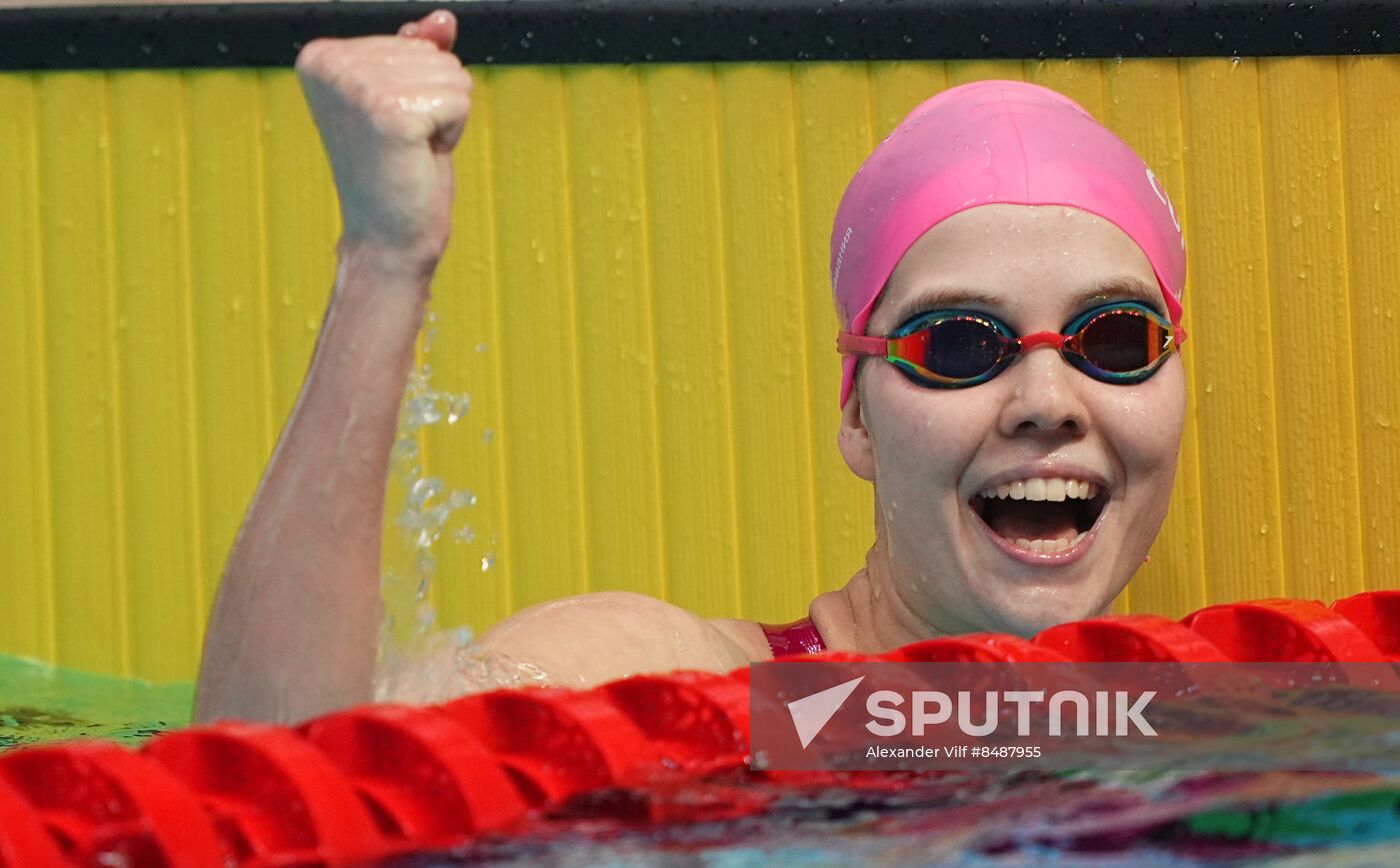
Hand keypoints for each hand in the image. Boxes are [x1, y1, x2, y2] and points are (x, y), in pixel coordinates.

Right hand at [296, 10, 471, 267]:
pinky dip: (452, 133)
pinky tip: (419, 156)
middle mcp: (332, 64)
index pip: (415, 42)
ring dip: (444, 118)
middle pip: (436, 54)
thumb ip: (420, 52)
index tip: (390, 127)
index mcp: (322, 54)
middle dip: (435, 102)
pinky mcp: (391, 112)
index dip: (420, 88)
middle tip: (402, 144)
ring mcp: (359, 87)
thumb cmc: (397, 171)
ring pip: (453, 74)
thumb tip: (444, 19)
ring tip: (409, 150)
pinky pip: (460, 100)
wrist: (387, 237)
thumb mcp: (408, 99)